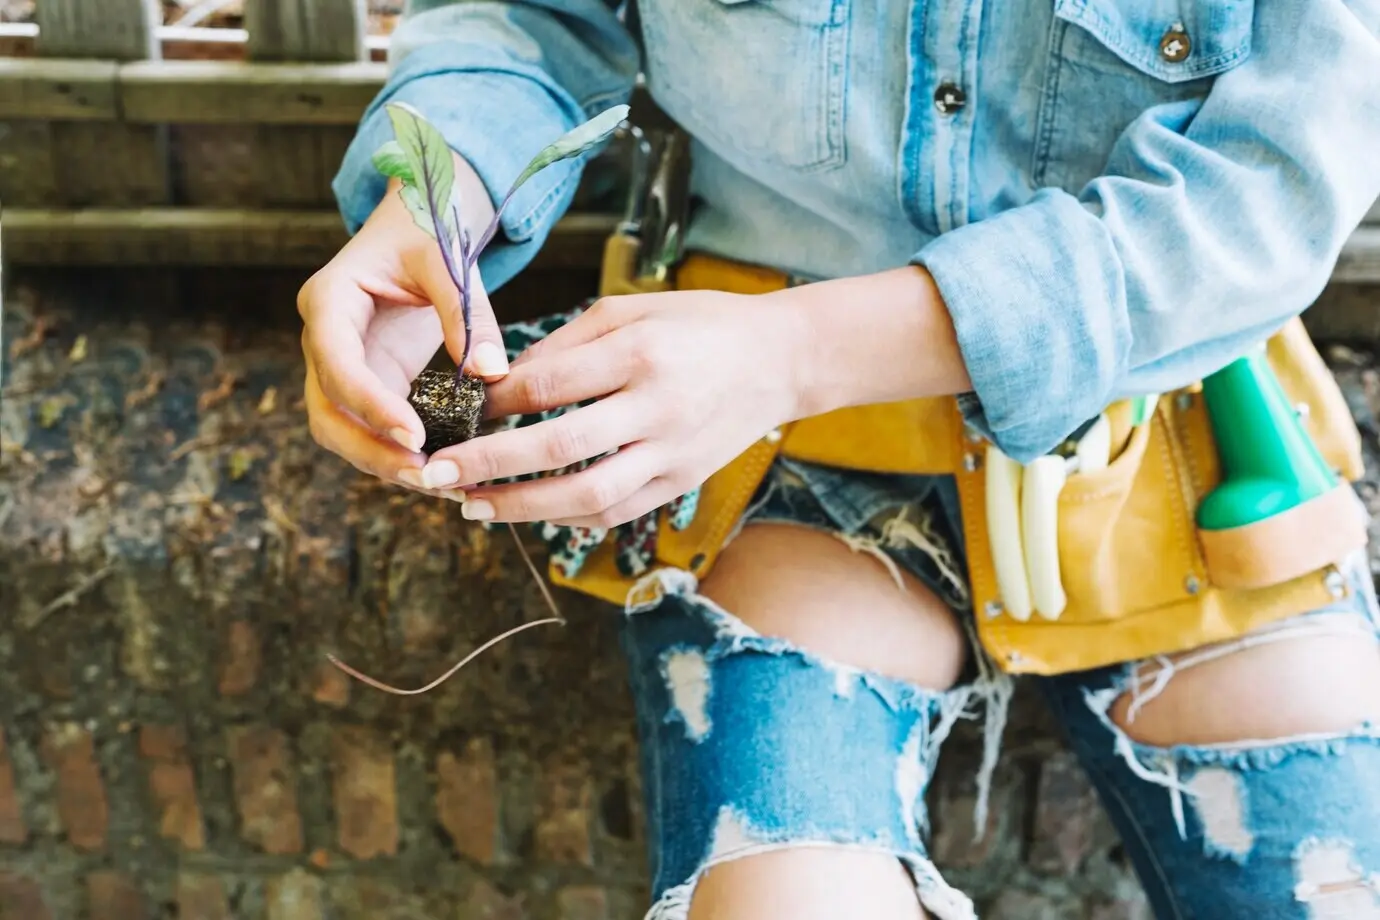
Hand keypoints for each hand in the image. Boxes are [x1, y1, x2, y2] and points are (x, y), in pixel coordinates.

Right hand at [298, 164, 508, 490]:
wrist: (416, 226)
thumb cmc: (426, 232)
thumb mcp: (447, 262)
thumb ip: (467, 315)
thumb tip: (493, 373)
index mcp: (329, 299)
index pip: (337, 362)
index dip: (371, 405)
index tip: (413, 437)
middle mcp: (323, 339)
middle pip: (326, 412)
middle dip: (371, 451)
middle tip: (427, 475)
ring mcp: (341, 367)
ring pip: (342, 432)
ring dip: (384, 463)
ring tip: (439, 483)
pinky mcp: (367, 384)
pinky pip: (372, 431)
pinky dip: (401, 455)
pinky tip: (443, 472)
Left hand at [422, 289, 809, 527]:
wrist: (782, 360)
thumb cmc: (701, 324)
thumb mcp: (633, 309)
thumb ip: (568, 345)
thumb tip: (502, 381)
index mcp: (640, 352)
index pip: (550, 383)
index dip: (494, 401)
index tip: (456, 411)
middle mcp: (657, 407)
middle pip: (558, 446)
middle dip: (489, 464)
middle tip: (437, 474)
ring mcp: (672, 451)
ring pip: (587, 495)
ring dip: (523, 507)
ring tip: (475, 506)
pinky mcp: (682, 482)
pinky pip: (617, 512)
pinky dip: (569, 518)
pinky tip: (533, 512)